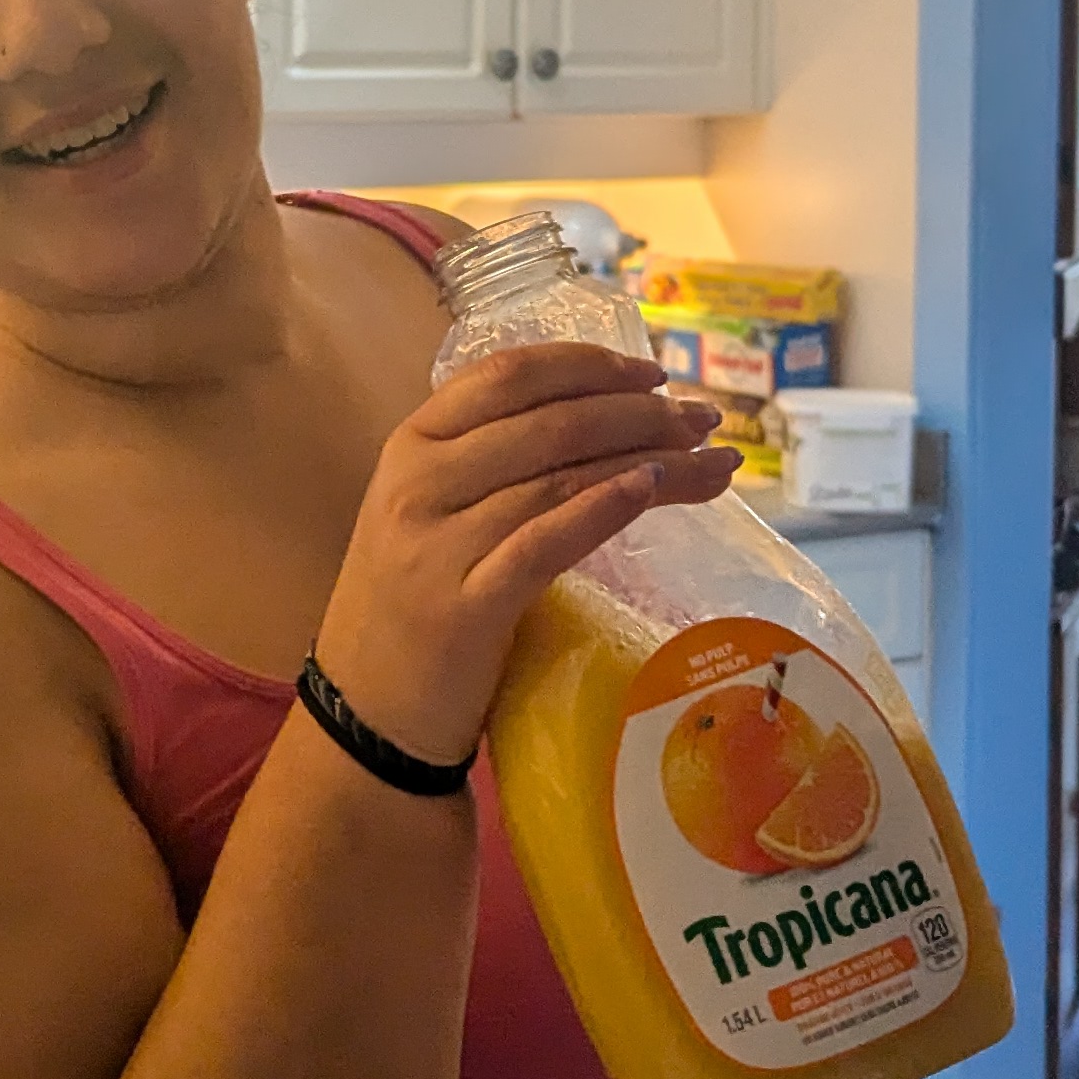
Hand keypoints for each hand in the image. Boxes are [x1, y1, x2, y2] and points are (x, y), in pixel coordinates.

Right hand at [310, 343, 736, 767]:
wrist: (367, 713)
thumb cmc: (413, 607)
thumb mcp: (433, 514)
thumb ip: (491, 465)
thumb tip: (604, 420)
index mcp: (411, 444)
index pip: (507, 375)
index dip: (588, 365)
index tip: (654, 374)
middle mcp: (418, 482)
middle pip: (548, 421)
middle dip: (641, 412)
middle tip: (704, 421)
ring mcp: (436, 544)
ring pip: (559, 477)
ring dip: (649, 459)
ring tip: (711, 461)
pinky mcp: (462, 607)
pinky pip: (544, 543)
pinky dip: (602, 509)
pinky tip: (651, 489)